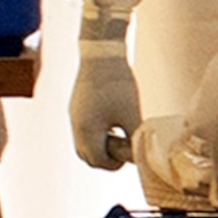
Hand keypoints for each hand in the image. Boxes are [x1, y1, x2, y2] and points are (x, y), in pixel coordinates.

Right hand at [72, 38, 140, 169]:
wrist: (101, 53)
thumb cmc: (118, 84)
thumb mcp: (132, 113)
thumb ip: (136, 137)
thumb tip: (142, 154)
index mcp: (87, 132)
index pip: (98, 161)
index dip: (117, 163)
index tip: (133, 156)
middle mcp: (76, 126)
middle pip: (88, 155)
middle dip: (108, 158)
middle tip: (128, 150)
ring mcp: (74, 116)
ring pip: (85, 143)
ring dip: (103, 146)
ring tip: (124, 136)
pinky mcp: (77, 106)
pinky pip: (85, 130)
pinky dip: (99, 134)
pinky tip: (116, 124)